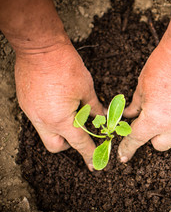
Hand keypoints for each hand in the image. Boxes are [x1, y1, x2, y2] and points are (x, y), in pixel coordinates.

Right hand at [15, 42, 104, 169]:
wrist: (40, 47)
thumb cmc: (65, 66)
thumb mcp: (86, 89)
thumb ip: (94, 108)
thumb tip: (103, 118)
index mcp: (61, 119)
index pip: (79, 143)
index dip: (89, 154)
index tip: (94, 164)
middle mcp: (43, 120)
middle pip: (56, 146)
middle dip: (69, 145)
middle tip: (81, 134)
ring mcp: (31, 112)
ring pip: (46, 133)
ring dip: (60, 130)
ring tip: (71, 115)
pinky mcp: (26, 103)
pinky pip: (39, 119)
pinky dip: (51, 118)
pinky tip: (59, 105)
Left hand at [118, 38, 170, 161]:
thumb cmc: (165, 65)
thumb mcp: (143, 85)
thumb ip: (136, 105)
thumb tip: (130, 114)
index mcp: (155, 120)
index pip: (137, 140)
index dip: (127, 148)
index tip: (123, 155)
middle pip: (160, 145)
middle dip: (152, 136)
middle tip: (150, 120)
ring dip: (170, 130)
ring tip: (170, 109)